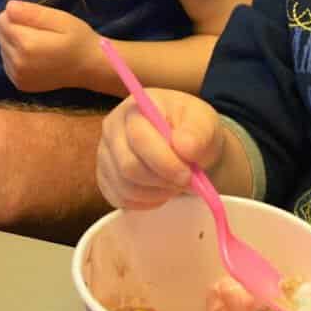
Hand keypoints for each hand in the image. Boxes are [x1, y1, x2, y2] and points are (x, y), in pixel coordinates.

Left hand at [0, 0, 99, 93]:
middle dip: (15, 27)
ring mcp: (17, 76)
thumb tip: (8, 7)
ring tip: (39, 44)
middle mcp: (18, 63)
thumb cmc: (78, 40)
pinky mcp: (19, 84)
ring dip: (15, 42)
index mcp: (27, 45)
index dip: (17, 14)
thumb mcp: (60, 19)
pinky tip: (35, 56)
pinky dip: (17, 56)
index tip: (36, 19)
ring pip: (2, 47)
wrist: (89, 68)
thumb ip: (33, 13)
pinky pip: (7, 62)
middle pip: (0, 34)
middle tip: (40, 31)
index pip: (2, 19)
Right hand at [96, 87, 223, 208]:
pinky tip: (161, 190)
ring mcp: (105, 154)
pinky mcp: (105, 178)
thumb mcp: (204, 123)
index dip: (164, 162)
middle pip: (129, 166)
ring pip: (125, 187)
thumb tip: (184, 146)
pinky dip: (146, 202)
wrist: (186, 145)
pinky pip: (121, 199)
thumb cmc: (191, 130)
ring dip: (157, 192)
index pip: (139, 138)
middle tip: (184, 181)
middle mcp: (113, 128)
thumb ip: (197, 133)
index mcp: (135, 108)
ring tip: (175, 183)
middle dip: (162, 180)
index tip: (188, 175)